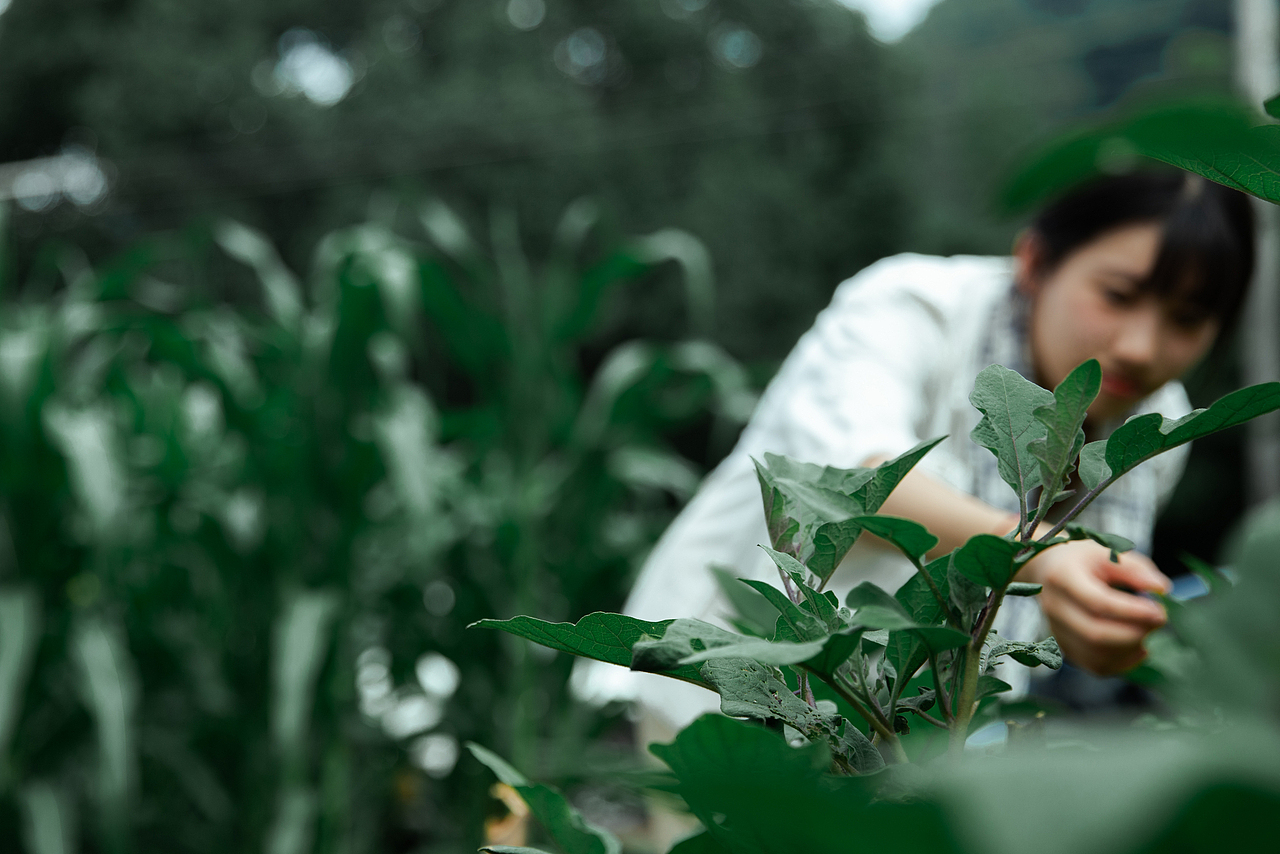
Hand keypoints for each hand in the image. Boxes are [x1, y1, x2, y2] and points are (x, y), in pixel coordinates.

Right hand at [1020, 541, 1170, 675]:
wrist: (1049, 570)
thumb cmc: (1084, 560)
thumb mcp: (1109, 553)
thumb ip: (1136, 569)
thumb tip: (1161, 589)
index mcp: (1062, 578)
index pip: (1097, 602)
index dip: (1132, 611)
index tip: (1159, 611)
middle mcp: (1054, 607)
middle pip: (1095, 633)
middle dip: (1135, 633)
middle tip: (1159, 620)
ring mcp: (1056, 631)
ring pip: (1096, 655)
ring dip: (1131, 649)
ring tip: (1147, 630)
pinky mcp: (1065, 648)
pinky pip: (1096, 666)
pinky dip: (1123, 663)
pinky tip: (1138, 648)